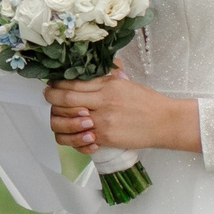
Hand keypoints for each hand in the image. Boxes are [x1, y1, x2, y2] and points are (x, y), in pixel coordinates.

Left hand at [44, 65, 200, 154]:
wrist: (164, 122)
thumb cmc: (148, 102)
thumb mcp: (126, 83)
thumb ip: (107, 79)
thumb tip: (91, 74)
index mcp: (108, 86)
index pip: (74, 82)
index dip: (57, 83)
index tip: (52, 84)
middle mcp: (102, 101)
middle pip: (65, 99)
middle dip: (51, 98)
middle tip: (49, 97)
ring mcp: (102, 121)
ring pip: (66, 120)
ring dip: (58, 119)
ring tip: (59, 117)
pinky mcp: (105, 137)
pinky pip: (79, 139)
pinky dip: (72, 138)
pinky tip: (75, 135)